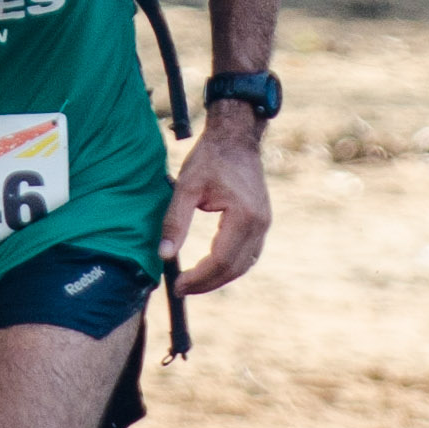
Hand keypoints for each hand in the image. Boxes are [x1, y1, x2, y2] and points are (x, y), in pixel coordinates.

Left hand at [159, 117, 271, 293]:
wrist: (236, 138)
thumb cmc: (210, 159)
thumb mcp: (186, 186)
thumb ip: (175, 221)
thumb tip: (164, 255)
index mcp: (244, 216)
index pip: (220, 260)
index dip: (198, 278)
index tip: (177, 285)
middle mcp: (260, 224)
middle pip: (234, 268)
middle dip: (206, 283)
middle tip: (181, 288)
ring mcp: (265, 224)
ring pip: (244, 265)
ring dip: (219, 278)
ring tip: (193, 282)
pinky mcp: (262, 222)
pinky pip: (248, 254)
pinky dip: (230, 266)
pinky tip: (211, 268)